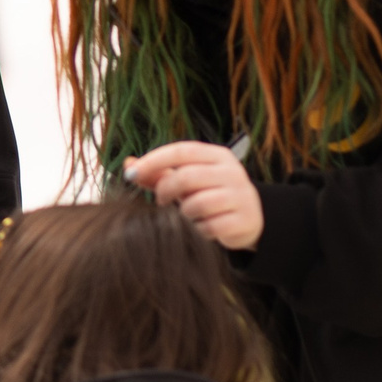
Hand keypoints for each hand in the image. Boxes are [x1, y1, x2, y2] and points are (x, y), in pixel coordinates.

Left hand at [125, 141, 264, 249]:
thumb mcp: (188, 180)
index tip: (131, 174)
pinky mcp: (244, 220)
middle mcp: (232, 172)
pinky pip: (210, 227)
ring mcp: (241, 196)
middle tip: (160, 200)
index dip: (154, 161)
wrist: (252, 217)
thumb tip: (128, 165)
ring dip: (184, 213)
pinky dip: (199, 230)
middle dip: (166, 190)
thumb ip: (159, 174)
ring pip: (197, 204)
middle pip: (187, 177)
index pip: (182, 151)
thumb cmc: (211, 193)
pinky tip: (202, 227)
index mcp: (217, 155)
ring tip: (187, 214)